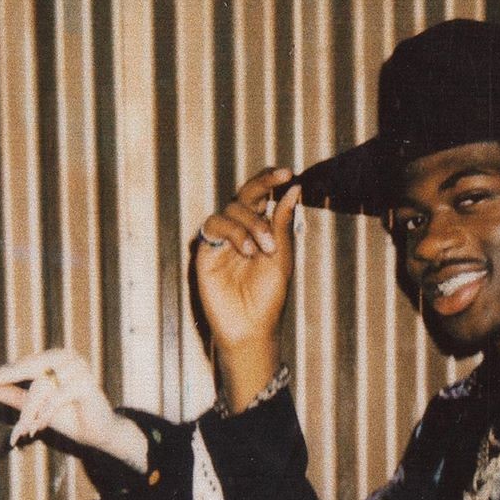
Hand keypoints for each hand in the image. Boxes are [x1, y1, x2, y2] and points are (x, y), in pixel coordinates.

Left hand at [0, 350, 147, 471]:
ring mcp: (78, 368)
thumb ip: (13, 396)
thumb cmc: (69, 418)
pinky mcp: (87, 383)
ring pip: (40, 386)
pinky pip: (57, 397)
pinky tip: (41, 427)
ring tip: (26, 430)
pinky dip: (46, 414)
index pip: (20, 364)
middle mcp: (66, 357)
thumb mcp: (35, 409)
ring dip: (30, 411)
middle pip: (27, 368)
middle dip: (4, 380)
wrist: (98, 434)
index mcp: (53, 359)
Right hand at [196, 168, 301, 411]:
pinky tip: (247, 252)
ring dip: (251, 222)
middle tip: (279, 189)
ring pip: (230, 209)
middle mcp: (239, 231)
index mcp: (259, 230)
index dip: (271, 180)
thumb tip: (294, 188)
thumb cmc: (268, 297)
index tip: (288, 172)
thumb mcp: (282, 256)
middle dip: (262, 187)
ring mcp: (222, 241)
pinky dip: (233, 233)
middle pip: (244, 194)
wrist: (251, 327)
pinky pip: (214, 226)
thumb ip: (282, 222)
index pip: (261, 196)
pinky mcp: (206, 252)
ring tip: (264, 249)